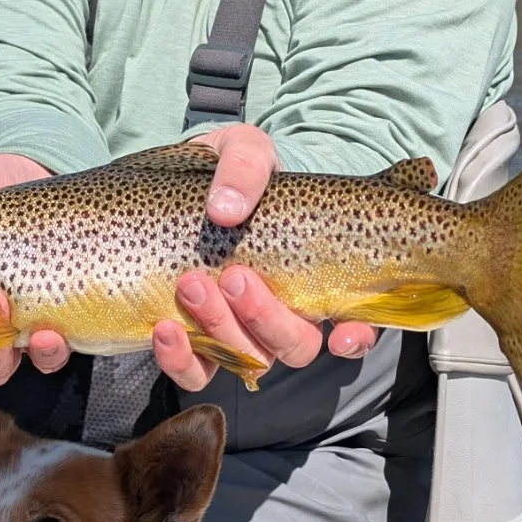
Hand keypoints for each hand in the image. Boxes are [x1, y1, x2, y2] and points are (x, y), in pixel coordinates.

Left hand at [152, 124, 377, 391]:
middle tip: (233, 276)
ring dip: (222, 330)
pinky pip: (195, 371)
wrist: (171, 184)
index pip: (353, 322)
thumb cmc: (223, 169)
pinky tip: (166, 329)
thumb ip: (245, 166)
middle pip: (295, 345)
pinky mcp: (194, 341)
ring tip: (190, 284)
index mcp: (312, 274)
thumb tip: (227, 210)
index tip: (342, 333)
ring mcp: (238, 329)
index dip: (356, 337)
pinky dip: (182, 359)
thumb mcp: (241, 149)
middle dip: (266, 319)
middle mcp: (282, 311)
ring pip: (248, 359)